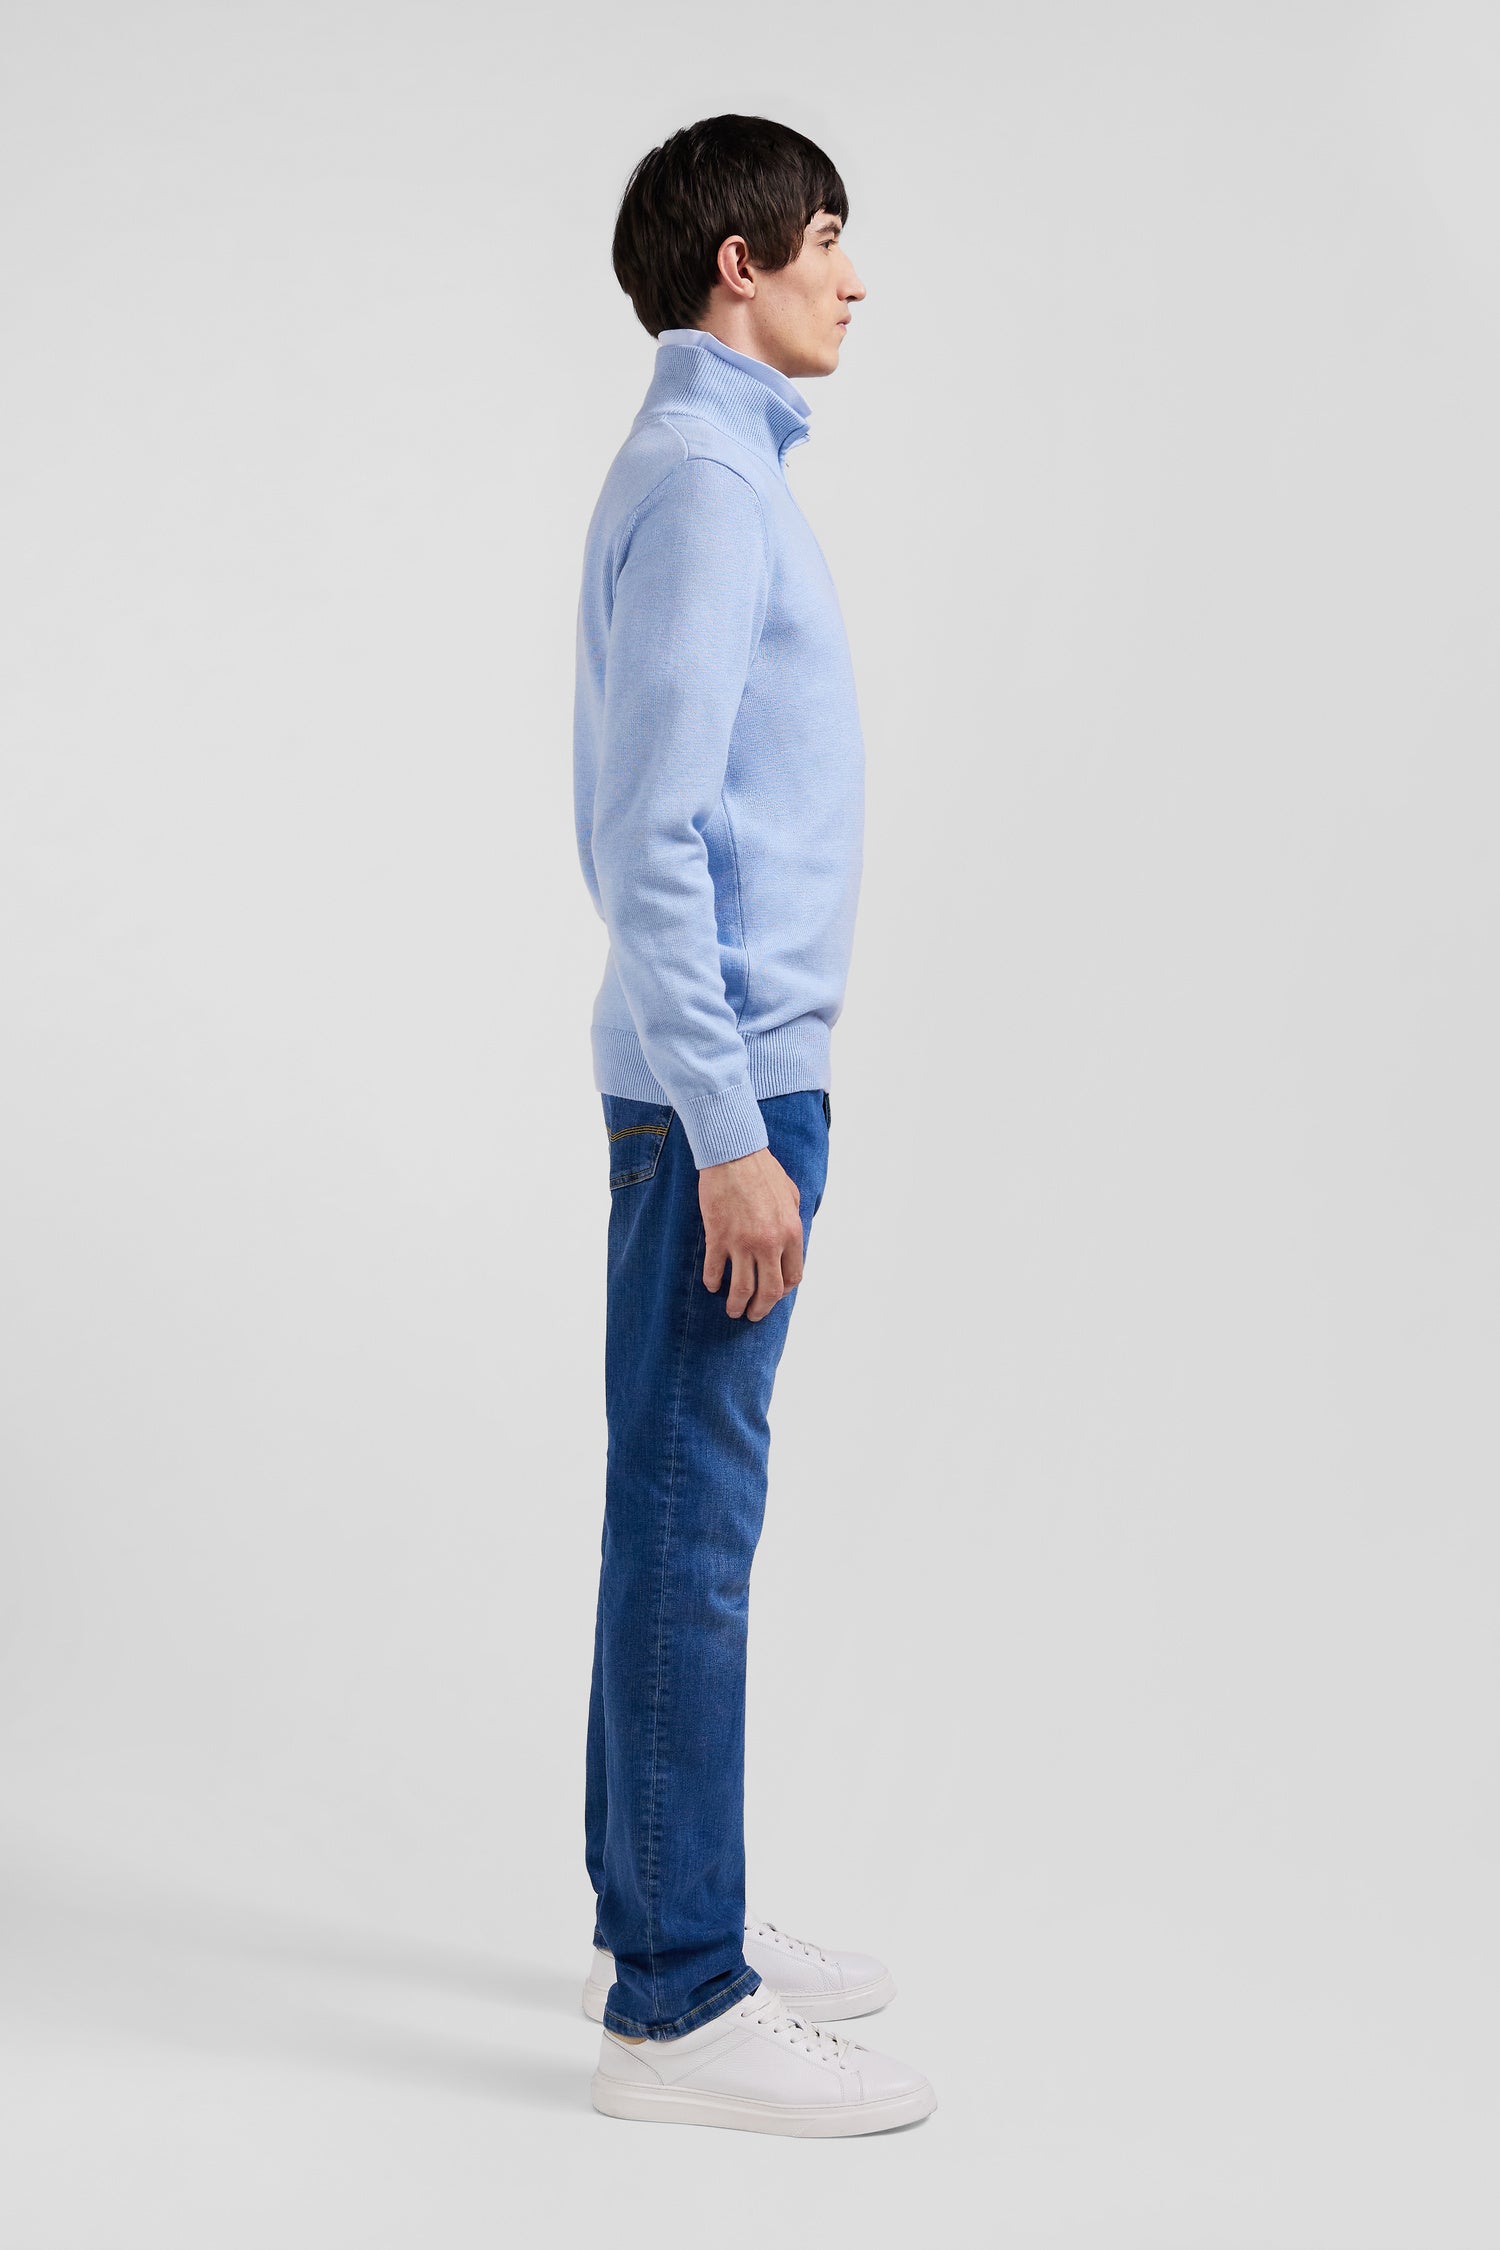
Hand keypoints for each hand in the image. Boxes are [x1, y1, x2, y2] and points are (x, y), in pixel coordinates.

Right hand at [699, 1145, 803, 1319]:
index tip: (774, 1294)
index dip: (783, 1291)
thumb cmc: (763, 1169)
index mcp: (791, 1233)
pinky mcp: (718, 1237)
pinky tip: (712, 1285)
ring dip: (737, 1305)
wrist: (734, 1154)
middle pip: (769, 1290)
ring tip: (733, 1311)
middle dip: (762, 1309)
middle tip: (753, 1315)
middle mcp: (769, 1243)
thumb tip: (792, 1239)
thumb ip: (793, 1220)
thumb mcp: (792, 1194)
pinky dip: (713, 1282)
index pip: (793, 1277)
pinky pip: (715, 1270)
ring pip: (742, 1288)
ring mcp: (743, 1243)